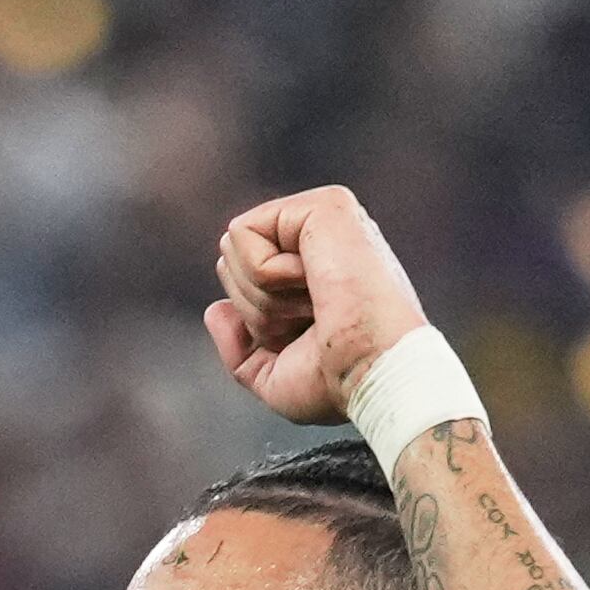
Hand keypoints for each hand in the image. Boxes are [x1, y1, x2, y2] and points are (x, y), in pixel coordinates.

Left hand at [204, 186, 430, 426]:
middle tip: (311, 322)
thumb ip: (240, 350)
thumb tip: (216, 309)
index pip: (244, 282)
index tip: (309, 340)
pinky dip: (265, 275)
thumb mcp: (275, 380)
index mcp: (319, 276)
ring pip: (232, 247)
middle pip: (231, 262)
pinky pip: (243, 233)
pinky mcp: (324, 204)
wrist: (373, 374)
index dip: (259, 325)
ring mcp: (326, 219)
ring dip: (263, 295)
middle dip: (256, 308)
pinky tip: (315, 283)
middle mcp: (324, 242)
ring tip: (318, 304)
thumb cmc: (339, 384)